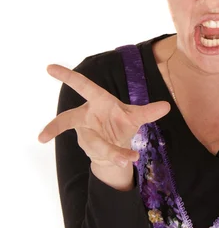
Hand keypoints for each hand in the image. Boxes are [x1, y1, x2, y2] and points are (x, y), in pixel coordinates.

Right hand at [38, 64, 170, 168]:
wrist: (118, 144)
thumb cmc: (121, 122)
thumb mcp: (135, 116)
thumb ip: (149, 112)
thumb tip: (166, 106)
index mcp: (98, 101)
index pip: (82, 85)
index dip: (67, 76)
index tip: (49, 67)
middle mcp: (86, 117)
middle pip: (67, 119)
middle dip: (54, 127)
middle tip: (42, 137)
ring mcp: (85, 134)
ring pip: (92, 143)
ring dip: (109, 150)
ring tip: (126, 158)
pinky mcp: (91, 148)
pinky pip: (102, 153)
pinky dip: (116, 157)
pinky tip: (128, 159)